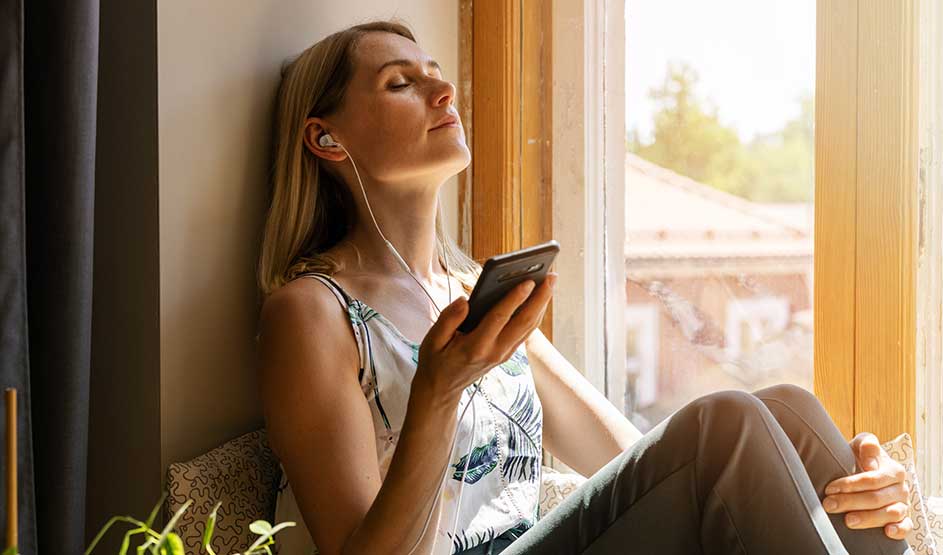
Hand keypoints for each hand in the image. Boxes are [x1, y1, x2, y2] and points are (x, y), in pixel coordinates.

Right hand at [411, 272, 556, 408]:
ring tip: (550, 281)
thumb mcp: (433, 339)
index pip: (500, 318)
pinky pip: (525, 331)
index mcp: (476, 347)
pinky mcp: (506, 353)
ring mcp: (503, 354)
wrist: (442, 389)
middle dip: (540, 298)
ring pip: (529, 327)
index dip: (515, 298)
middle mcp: (495, 351)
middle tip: (552, 276)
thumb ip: (448, 319)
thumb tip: (465, 300)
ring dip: (542, 304)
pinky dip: (535, 313)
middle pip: (524, 322)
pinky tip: (539, 298)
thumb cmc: (436, 361)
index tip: (528, 281)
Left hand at [821, 432, 911, 539]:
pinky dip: (899, 530)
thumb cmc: (859, 458)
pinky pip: (906, 527)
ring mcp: (903, 504)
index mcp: (894, 470)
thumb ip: (867, 444)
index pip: (873, 479)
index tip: (830, 488)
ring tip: (848, 520)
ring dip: (869, 518)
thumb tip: (871, 464)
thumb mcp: (861, 445)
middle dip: (851, 502)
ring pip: (891, 513)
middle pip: (877, 498)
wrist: (861, 470)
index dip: (851, 484)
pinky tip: (886, 532)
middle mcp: (901, 488)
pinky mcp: (903, 520)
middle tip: (829, 505)